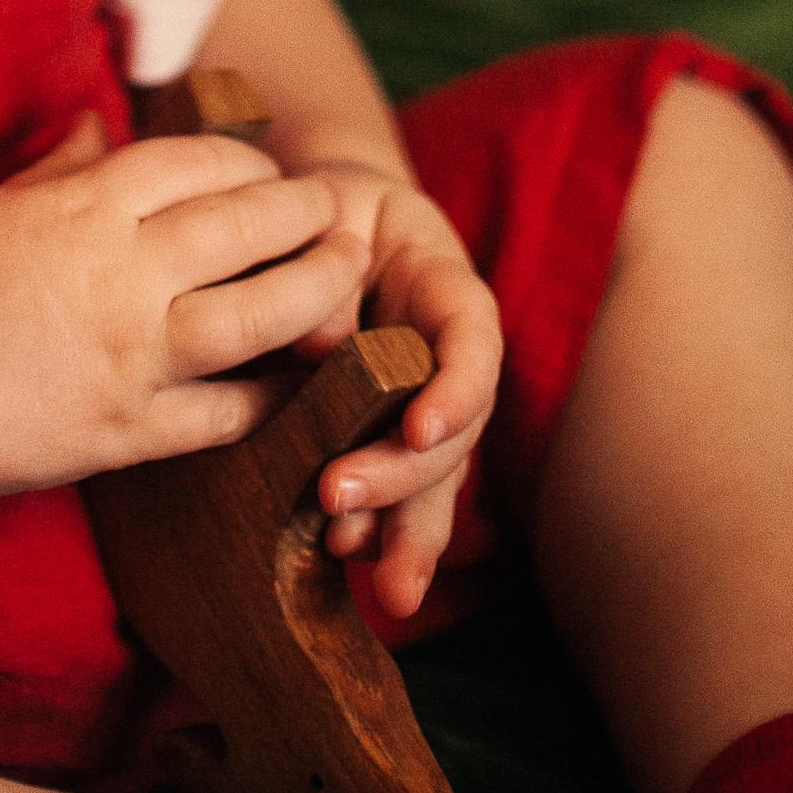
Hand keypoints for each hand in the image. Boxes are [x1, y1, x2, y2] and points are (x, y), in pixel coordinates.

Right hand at [0, 112, 372, 508]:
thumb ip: (63, 168)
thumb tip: (103, 123)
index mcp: (82, 207)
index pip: (199, 162)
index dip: (252, 162)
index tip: (272, 172)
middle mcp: (119, 274)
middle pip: (247, 226)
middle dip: (307, 214)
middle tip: (342, 214)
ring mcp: (129, 357)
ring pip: (261, 316)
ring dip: (319, 292)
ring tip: (349, 281)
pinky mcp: (125, 432)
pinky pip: (225, 412)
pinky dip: (271, 393)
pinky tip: (296, 382)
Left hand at [292, 161, 502, 622]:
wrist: (319, 223)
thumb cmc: (327, 212)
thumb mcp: (325, 216)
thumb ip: (325, 277)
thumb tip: (321, 346)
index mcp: (445, 290)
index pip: (474, 339)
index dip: (456, 388)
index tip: (419, 428)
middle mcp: (447, 358)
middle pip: (454, 429)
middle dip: (404, 476)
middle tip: (338, 499)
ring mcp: (424, 404)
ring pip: (435, 477)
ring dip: (407, 529)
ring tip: (383, 580)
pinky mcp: (386, 438)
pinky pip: (394, 489)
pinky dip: (377, 528)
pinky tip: (352, 561)